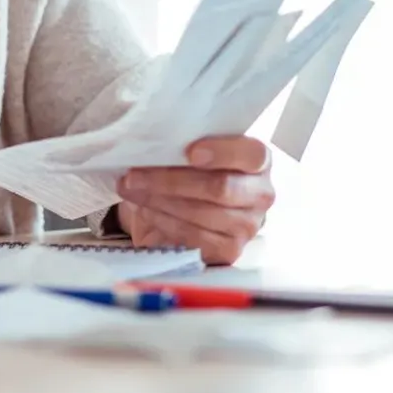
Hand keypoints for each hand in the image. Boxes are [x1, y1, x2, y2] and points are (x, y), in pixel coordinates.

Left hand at [115, 136, 273, 264]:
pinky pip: (193, 237)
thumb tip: (151, 141)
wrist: (187, 208)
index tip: (190, 152)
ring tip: (131, 189)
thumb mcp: (193, 151)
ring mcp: (248, 226)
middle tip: (134, 174)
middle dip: (170, 180)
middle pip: (220, 188)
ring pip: (202, 213)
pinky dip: (163, 221)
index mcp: (260, 160)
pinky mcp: (229, 251)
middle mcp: (261, 194)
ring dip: (159, 201)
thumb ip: (187, 142)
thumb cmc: (191, 171)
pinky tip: (145, 210)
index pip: (253, 154)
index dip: (223, 152)